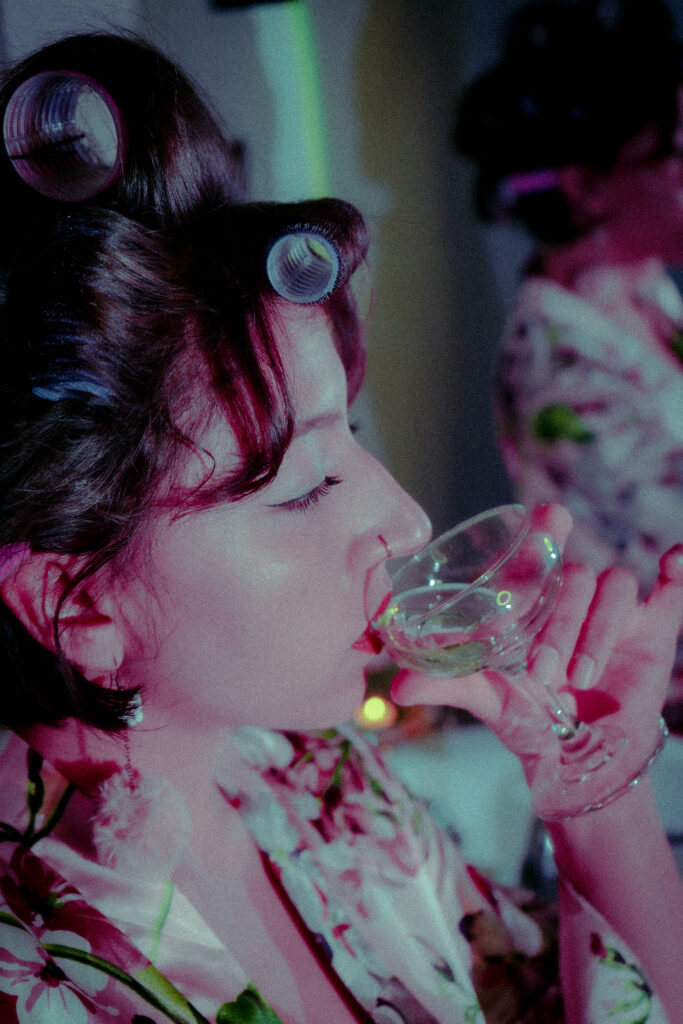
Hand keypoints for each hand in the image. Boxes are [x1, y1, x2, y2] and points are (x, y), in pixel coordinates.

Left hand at [391, 503, 682, 773]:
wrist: (575, 760)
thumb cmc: (528, 719)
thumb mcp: (488, 698)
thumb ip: (445, 684)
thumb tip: (397, 685)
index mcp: (536, 601)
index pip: (542, 547)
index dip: (546, 527)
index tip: (547, 516)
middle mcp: (575, 597)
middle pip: (576, 576)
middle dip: (561, 623)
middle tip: (544, 672)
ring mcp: (616, 611)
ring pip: (615, 588)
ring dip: (597, 631)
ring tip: (580, 678)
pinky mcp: (653, 630)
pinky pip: (673, 593)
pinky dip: (678, 575)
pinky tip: (673, 559)